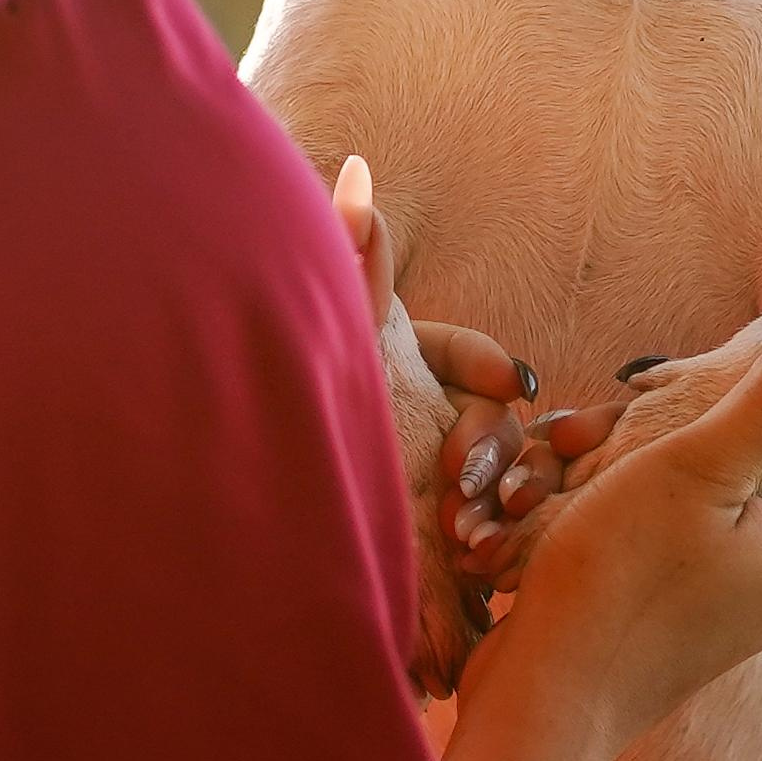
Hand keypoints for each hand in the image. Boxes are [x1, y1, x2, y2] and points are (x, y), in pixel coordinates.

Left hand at [331, 158, 556, 619]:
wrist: (256, 599)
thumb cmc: (288, 462)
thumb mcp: (329, 362)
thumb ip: (350, 267)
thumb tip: (354, 161)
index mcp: (384, 380)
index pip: (453, 353)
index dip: (483, 360)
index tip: (505, 376)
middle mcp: (409, 434)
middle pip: (487, 417)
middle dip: (490, 436)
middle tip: (463, 473)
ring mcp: (427, 499)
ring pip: (502, 480)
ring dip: (499, 495)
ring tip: (463, 532)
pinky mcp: (440, 568)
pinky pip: (499, 544)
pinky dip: (498, 550)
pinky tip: (475, 571)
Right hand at [458, 284, 761, 760]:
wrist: (545, 700)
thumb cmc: (620, 573)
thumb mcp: (701, 460)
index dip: (725, 401)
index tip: (659, 417)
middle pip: (743, 456)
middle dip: (667, 437)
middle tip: (598, 444)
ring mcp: (746, 612)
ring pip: (699, 493)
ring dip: (634, 471)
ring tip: (572, 479)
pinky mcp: (697, 628)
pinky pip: (674, 539)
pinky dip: (627, 516)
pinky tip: (572, 518)